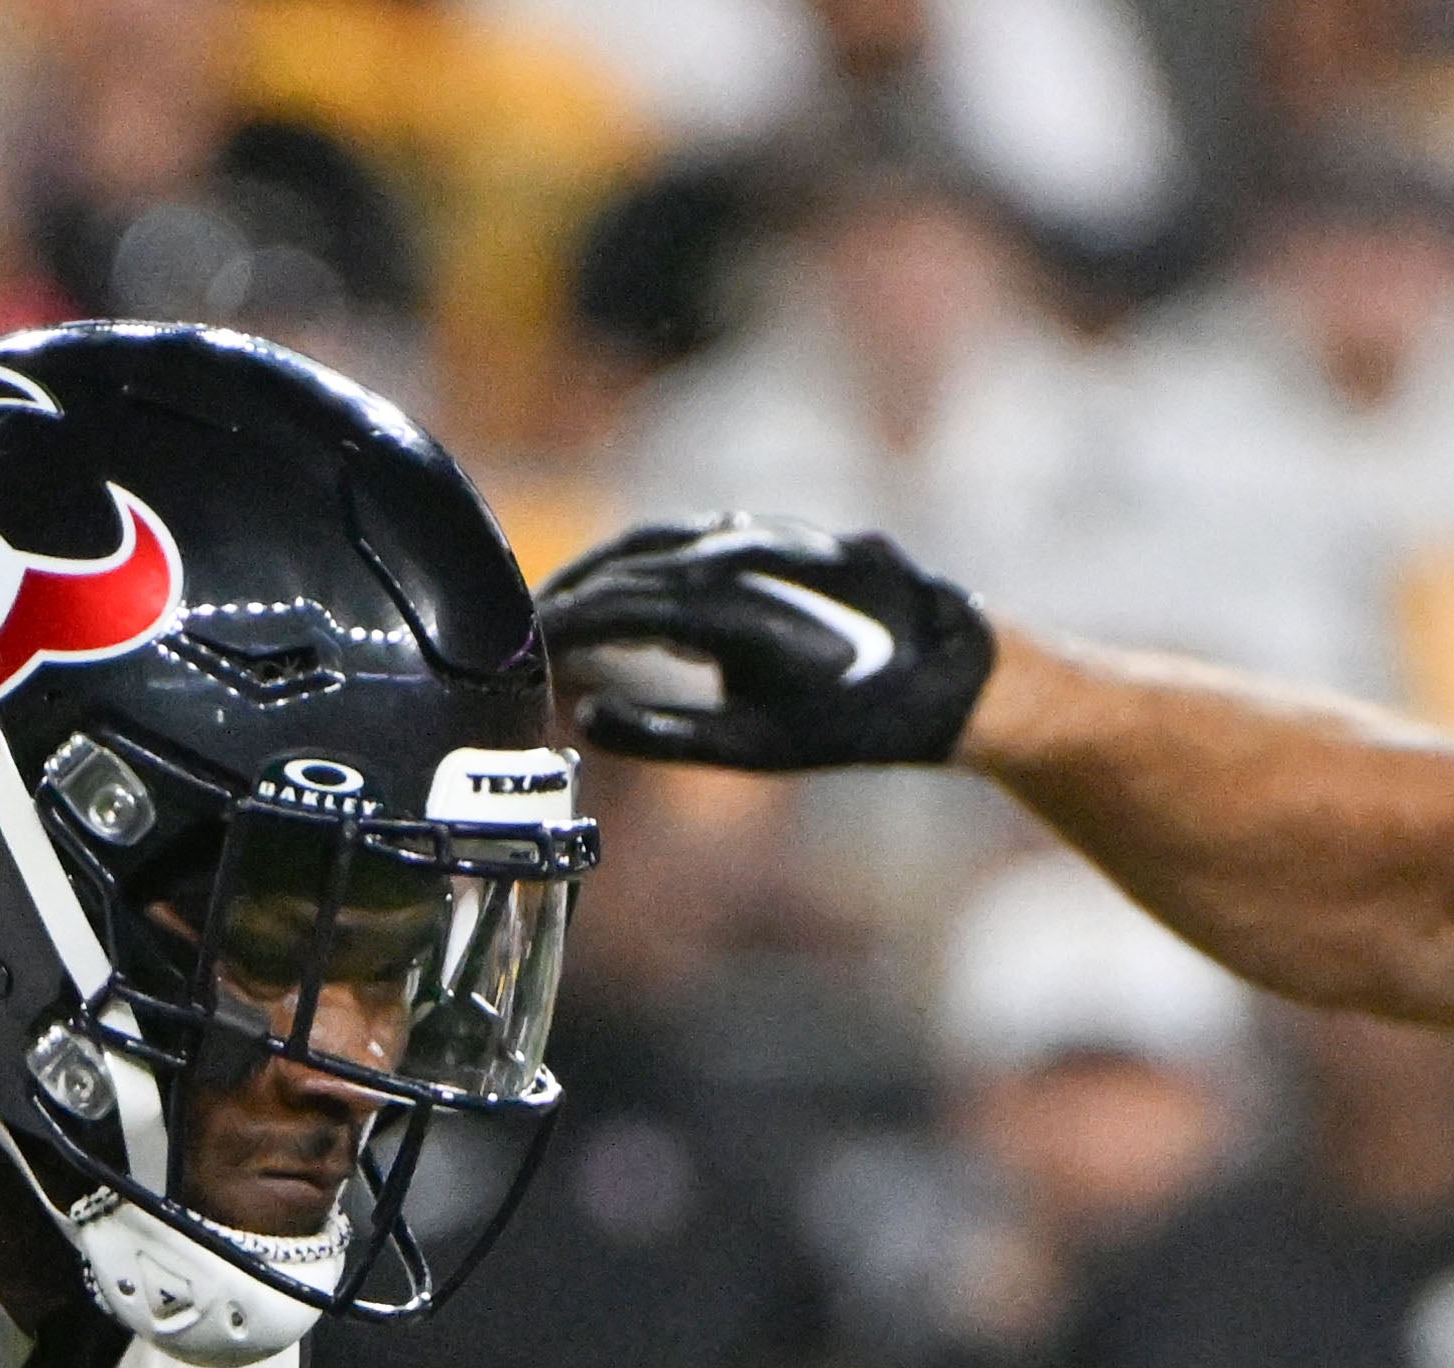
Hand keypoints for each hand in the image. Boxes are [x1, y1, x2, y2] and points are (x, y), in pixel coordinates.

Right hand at [533, 518, 1000, 773]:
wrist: (942, 669)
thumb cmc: (847, 721)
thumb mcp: (750, 748)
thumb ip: (661, 733)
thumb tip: (585, 716)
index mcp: (725, 609)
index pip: (615, 607)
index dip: (556, 627)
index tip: (511, 650)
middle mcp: (736, 556)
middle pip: (624, 568)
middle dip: (564, 598)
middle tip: (515, 632)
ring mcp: (754, 535)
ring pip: (651, 543)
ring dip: (597, 572)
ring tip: (556, 607)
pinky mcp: (768, 532)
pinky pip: (684, 536)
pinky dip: (638, 559)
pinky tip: (621, 586)